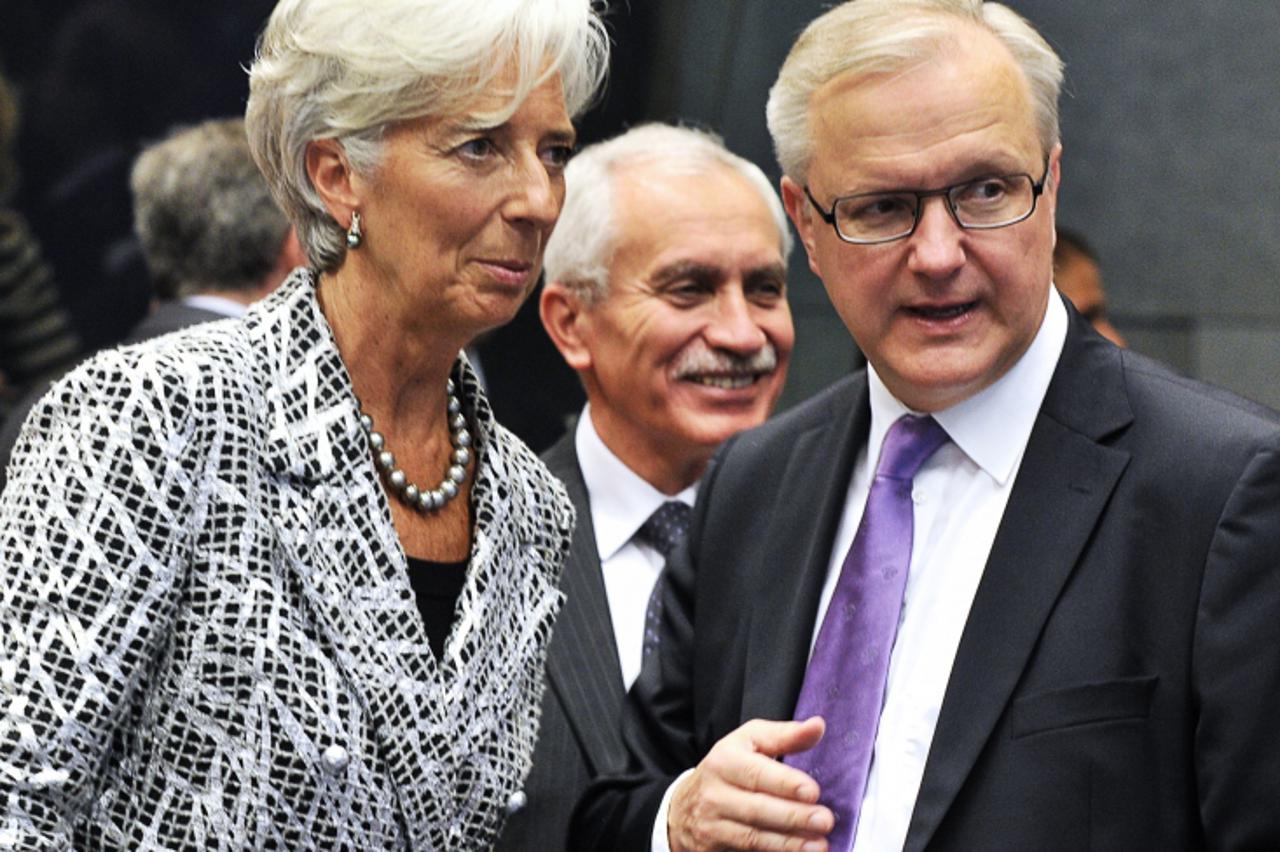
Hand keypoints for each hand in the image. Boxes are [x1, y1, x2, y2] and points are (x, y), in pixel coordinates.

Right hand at [668, 716, 832, 851]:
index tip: (813, 791)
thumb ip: (785, 736)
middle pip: (756, 808)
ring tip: (819, 844)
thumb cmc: (728, 768)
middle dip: (793, 816)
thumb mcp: (749, 742)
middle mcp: (715, 792)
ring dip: (789, 843)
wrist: (684, 805)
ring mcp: (711, 824)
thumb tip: (818, 726)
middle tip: (825, 820)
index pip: (755, 773)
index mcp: (724, 760)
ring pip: (753, 837)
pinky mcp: (712, 848)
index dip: (785, 783)